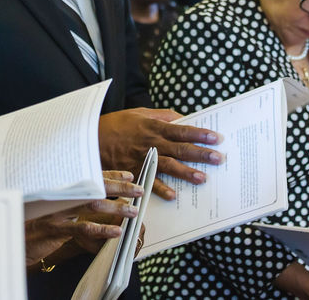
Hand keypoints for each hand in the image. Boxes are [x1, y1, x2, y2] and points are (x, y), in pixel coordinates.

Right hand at [23, 170, 141, 268]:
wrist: (11, 237)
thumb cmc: (32, 222)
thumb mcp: (52, 206)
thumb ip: (70, 199)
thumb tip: (97, 196)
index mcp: (61, 186)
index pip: (90, 176)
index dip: (111, 175)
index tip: (129, 176)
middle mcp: (60, 194)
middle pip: (95, 186)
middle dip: (119, 187)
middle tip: (139, 190)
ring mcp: (57, 210)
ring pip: (92, 205)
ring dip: (115, 207)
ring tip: (133, 211)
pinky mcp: (54, 229)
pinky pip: (82, 228)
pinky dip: (101, 229)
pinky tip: (116, 231)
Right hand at [98, 107, 223, 199]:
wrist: (90, 139)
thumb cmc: (116, 124)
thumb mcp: (139, 113)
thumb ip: (161, 115)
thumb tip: (181, 117)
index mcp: (154, 127)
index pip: (182, 130)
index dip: (200, 134)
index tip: (217, 138)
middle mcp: (151, 143)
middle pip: (180, 149)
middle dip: (201, 154)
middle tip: (218, 158)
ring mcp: (143, 158)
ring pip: (169, 166)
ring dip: (186, 173)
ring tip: (202, 178)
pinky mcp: (134, 171)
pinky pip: (150, 181)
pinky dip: (160, 189)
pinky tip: (174, 195)